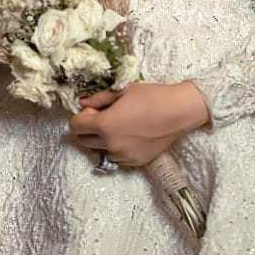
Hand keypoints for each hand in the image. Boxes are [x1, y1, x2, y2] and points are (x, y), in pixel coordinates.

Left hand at [68, 82, 208, 166]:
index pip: (76, 127)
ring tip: (117, 126)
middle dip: (87, 128)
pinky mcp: (136, 162)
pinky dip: (115, 148)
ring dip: (100, 140)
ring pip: (99, 151)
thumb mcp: (122, 91)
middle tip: (101, 116)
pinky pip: (116, 158)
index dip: (80, 116)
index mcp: (105, 125)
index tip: (92, 110)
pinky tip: (127, 135)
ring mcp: (124, 156)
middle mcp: (111, 145)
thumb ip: (98, 99)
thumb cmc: (151, 97)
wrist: (179, 112)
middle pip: (84, 141)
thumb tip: (81, 102)